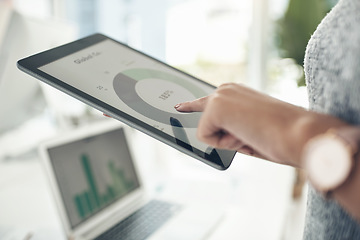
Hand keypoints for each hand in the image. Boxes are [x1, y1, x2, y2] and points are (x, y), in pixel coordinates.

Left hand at [175, 83, 346, 165]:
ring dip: (228, 141)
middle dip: (225, 137)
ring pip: (208, 131)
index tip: (178, 106)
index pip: (207, 101)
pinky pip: (205, 137)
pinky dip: (225, 144)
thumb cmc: (282, 136)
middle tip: (249, 133)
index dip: (191, 106)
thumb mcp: (252, 129)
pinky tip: (245, 134)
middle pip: (205, 122)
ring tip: (252, 133)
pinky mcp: (215, 106)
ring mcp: (219, 96)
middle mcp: (226, 90)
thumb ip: (231, 127)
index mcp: (236, 93)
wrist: (299, 133)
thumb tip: (212, 135)